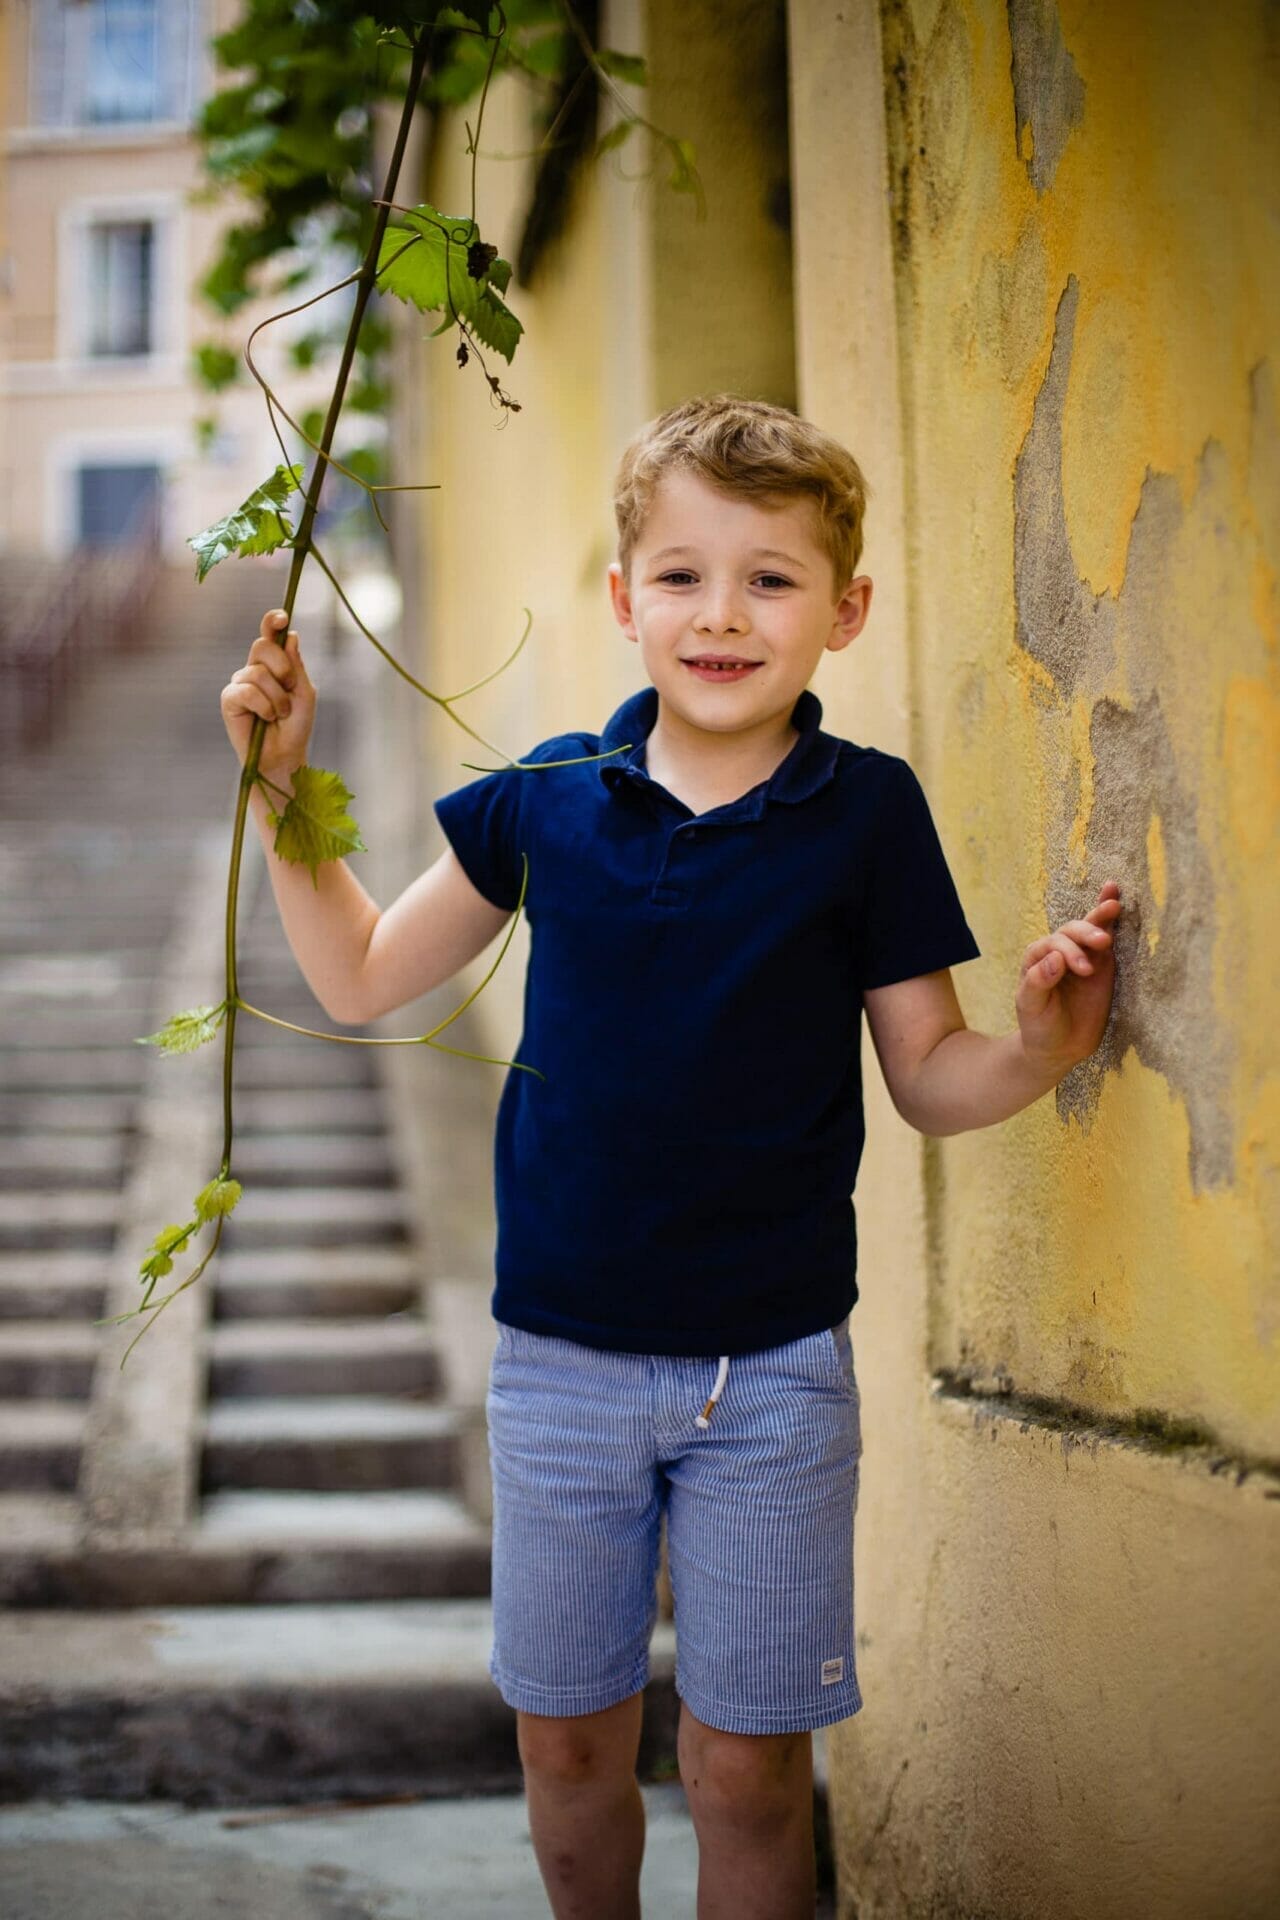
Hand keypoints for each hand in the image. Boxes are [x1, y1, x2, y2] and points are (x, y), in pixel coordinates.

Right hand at [220, 609, 315, 781]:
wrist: (284, 755)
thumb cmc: (295, 725)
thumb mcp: (303, 692)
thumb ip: (296, 665)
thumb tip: (290, 635)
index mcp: (274, 664)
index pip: (269, 635)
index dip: (272, 621)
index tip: (281, 618)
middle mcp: (254, 669)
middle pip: (262, 646)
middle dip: (282, 667)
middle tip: (290, 688)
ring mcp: (240, 683)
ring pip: (257, 672)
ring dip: (277, 696)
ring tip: (280, 714)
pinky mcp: (229, 699)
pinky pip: (246, 691)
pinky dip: (263, 706)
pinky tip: (266, 718)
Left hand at [1015, 881, 1122, 1070]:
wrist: (1059, 1048)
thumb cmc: (1040, 1026)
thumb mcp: (1031, 1008)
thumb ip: (1038, 983)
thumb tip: (1055, 959)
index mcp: (1036, 959)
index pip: (1053, 944)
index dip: (1068, 951)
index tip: (1083, 970)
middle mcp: (1058, 952)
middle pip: (1071, 931)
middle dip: (1086, 934)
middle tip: (1102, 944)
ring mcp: (1081, 955)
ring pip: (1088, 928)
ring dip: (1099, 916)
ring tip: (1112, 906)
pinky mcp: (1102, 963)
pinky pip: (1106, 936)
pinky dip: (1109, 918)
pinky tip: (1114, 897)